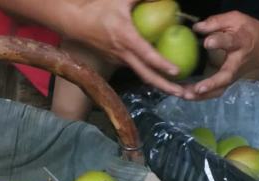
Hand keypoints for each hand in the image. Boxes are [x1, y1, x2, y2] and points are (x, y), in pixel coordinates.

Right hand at [73, 0, 189, 96]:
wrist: (75, 22)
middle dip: (165, 87)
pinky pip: (135, 67)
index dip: (162, 65)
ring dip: (159, 83)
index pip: (147, 55)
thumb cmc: (98, 8)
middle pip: (146, 76)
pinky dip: (149, 73)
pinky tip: (160, 73)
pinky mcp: (116, 61)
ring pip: (141, 74)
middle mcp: (123, 54)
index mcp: (126, 39)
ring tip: (176, 88)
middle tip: (183, 94)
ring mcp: (119, 60)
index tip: (176, 71)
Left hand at [187, 11, 258, 99]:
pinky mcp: (226, 84)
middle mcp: (237, 63)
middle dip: (212, 83)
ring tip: (184, 95)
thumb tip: (197, 28)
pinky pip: (213, 93)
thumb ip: (216, 22)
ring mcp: (232, 77)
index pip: (230, 42)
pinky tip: (184, 95)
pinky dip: (199, 97)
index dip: (219, 42)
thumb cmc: (246, 31)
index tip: (207, 42)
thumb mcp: (235, 20)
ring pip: (218, 90)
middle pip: (226, 76)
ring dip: (201, 95)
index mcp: (240, 42)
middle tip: (197, 89)